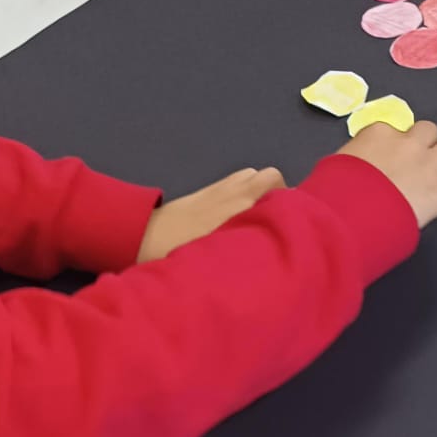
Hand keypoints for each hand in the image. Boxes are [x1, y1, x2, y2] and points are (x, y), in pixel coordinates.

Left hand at [137, 168, 286, 261]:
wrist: (143, 238)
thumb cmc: (180, 253)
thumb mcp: (221, 259)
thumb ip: (250, 251)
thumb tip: (271, 258)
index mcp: (242, 206)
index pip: (280, 189)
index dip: (292, 205)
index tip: (293, 226)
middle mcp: (236, 191)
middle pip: (271, 177)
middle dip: (278, 195)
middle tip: (274, 223)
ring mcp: (222, 187)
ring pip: (255, 177)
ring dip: (260, 191)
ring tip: (257, 218)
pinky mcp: (209, 189)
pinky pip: (239, 180)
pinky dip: (245, 191)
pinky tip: (237, 215)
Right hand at [340, 120, 436, 228]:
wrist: (349, 215)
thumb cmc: (331, 190)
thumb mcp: (334, 164)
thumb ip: (352, 158)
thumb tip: (351, 166)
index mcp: (378, 133)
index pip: (393, 129)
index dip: (393, 145)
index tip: (386, 159)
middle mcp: (408, 143)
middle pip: (428, 130)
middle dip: (424, 145)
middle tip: (414, 164)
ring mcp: (428, 166)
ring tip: (432, 178)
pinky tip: (435, 204)